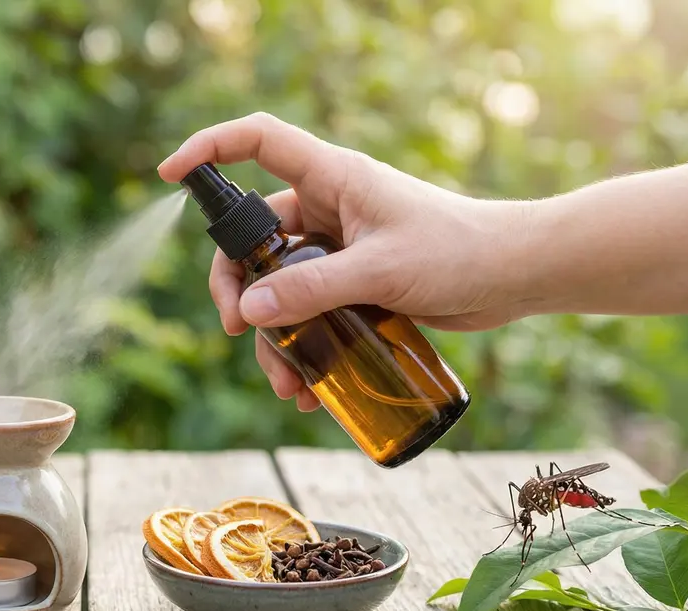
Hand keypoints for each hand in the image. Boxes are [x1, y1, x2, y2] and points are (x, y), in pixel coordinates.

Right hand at [158, 113, 532, 409]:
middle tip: (238, 330)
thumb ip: (313, 290)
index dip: (209, 148)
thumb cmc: (462, 251)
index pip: (257, 142)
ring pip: (278, 288)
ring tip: (288, 384)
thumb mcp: (381, 271)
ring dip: (273, 337)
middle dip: (237, 289)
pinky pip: (308, 314)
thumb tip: (249, 312)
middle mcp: (327, 208)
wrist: (517, 277)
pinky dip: (302, 349)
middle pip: (252, 239)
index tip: (170, 174)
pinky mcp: (354, 285)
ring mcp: (338, 248)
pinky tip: (310, 390)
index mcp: (331, 178)